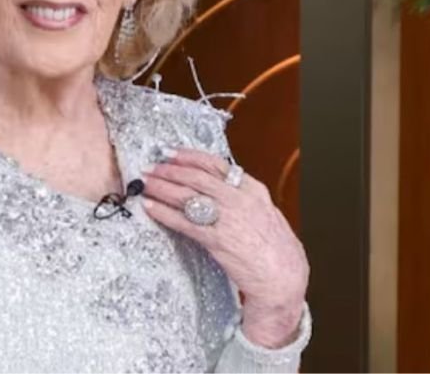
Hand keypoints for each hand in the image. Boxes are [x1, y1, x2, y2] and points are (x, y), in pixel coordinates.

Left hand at [140, 148, 309, 348]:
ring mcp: (227, 218)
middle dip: (170, 170)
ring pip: (187, 196)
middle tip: (151, 168)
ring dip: (162, 187)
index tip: (171, 152)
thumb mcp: (264, 212)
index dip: (189, 156)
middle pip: (196, 177)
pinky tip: (150, 207)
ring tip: (145, 184)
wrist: (284, 276)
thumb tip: (217, 186)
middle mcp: (239, 199)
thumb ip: (241, 197)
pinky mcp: (216, 240)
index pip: (215, 164)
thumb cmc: (276, 248)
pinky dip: (164, 212)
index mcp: (252, 189)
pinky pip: (183, 222)